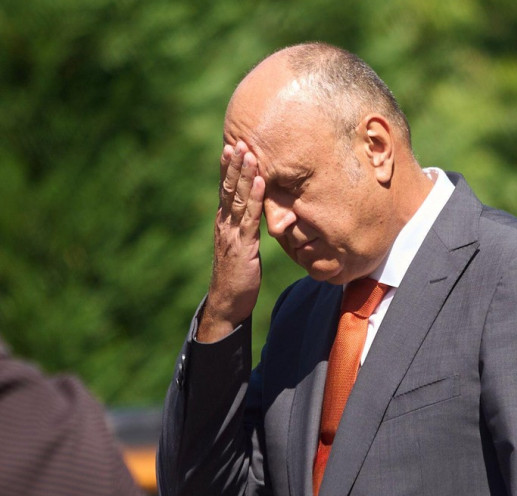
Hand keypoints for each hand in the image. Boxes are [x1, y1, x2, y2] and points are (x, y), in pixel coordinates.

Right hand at [197, 141, 265, 342]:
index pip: (225, 190)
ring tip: (249, 153)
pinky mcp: (242, 245)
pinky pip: (249, 217)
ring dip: (244, 174)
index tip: (234, 147)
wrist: (228, 302)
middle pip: (228, 188)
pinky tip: (261, 182)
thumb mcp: (242, 247)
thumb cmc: (238, 276)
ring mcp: (231, 233)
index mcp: (224, 222)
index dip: (229, 168)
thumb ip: (245, 228)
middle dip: (234, 164)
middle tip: (238, 140)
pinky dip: (254, 198)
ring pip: (237, 198)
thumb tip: (255, 213)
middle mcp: (224, 223)